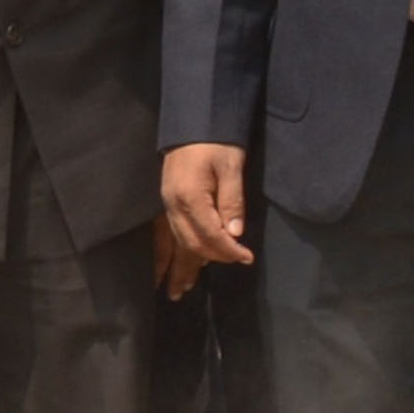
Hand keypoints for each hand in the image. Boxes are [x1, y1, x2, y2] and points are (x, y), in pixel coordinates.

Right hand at [157, 144, 252, 300]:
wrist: (192, 122)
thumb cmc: (215, 142)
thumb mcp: (231, 167)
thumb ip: (232, 202)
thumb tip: (234, 234)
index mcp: (190, 197)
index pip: (211, 234)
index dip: (230, 250)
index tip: (247, 258)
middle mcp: (173, 206)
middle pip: (192, 244)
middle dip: (212, 259)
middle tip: (233, 265)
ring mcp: (166, 205)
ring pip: (176, 243)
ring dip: (180, 267)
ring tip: (178, 290)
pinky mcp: (166, 203)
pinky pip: (166, 236)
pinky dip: (168, 254)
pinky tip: (169, 266)